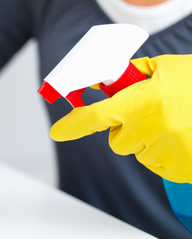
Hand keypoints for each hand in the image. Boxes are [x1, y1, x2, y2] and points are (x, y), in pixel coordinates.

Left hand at [50, 55, 191, 183]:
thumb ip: (129, 75)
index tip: (58, 131)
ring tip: (173, 124)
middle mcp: (156, 129)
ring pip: (135, 151)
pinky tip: (181, 138)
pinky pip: (154, 163)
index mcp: (149, 101)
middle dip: (125, 128)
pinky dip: (161, 152)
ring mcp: (170, 152)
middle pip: (116, 140)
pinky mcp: (179, 170)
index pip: (99, 116)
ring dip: (145, 140)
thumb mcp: (164, 68)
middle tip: (149, 113)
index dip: (74, 124)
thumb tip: (100, 81)